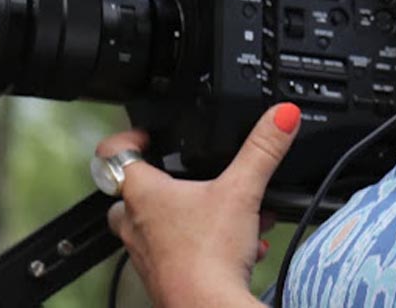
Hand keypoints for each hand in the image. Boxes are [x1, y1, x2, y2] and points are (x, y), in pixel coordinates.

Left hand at [96, 102, 300, 307]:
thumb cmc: (209, 256)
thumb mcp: (243, 189)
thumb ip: (263, 148)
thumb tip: (282, 116)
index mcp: (144, 194)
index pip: (113, 155)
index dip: (127, 139)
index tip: (145, 135)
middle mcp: (137, 225)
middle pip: (129, 194)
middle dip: (155, 183)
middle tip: (180, 174)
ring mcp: (147, 257)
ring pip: (155, 226)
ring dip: (186, 217)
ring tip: (224, 212)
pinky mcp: (165, 280)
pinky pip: (177, 255)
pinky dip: (202, 246)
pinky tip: (238, 247)